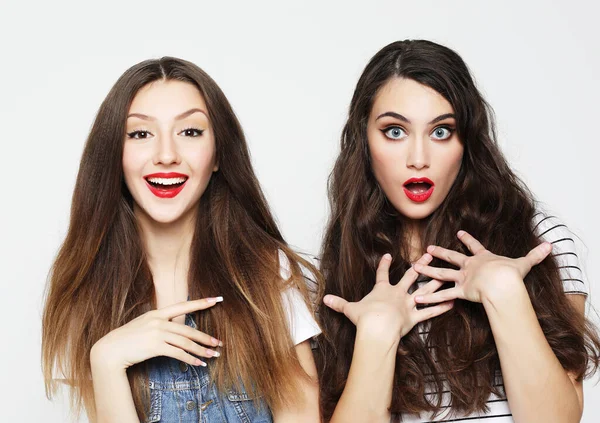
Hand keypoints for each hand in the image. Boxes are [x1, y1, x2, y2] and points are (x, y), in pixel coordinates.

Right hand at [90, 298, 222, 371]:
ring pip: (185, 342)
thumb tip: (173, 327)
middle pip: (188, 329)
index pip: (183, 305)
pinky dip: (190, 359)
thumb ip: (158, 323)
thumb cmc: (127, 339)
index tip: (215, 299)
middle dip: (205, 337)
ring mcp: (157, 333)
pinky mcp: (155, 347)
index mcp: (157, 313)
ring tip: (212, 355)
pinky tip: (198, 363)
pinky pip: (178, 353)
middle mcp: (159, 321)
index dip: (200, 303)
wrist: (110, 350)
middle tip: (218, 343)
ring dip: (201, 350)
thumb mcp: (143, 324)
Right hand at [323, 253, 454, 341]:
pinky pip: (430, 312)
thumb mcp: (349, 309)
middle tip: (428, 256)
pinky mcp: (415, 318)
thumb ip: (339, 303)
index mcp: (382, 290)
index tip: (387, 255)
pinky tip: (452, 302)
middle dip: (420, 266)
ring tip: (447, 275)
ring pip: (425, 291)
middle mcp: (397, 294)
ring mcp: (408, 305)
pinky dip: (441, 308)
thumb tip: (324, 300)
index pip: (382, 274)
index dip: (384, 265)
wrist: (377, 328)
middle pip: (411, 276)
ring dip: (436, 282)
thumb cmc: (364, 318)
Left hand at [413, 231, 551, 304]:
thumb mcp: (524, 262)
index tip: (460, 233)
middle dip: (439, 253)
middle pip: (451, 257)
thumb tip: (550, 246)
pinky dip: (430, 297)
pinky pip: (442, 295)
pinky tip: (417, 297)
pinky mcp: (460, 291)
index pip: (474, 246)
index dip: (467, 239)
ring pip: (441, 273)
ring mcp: (463, 278)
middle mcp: (469, 266)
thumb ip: (535, 255)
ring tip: (414, 268)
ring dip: (427, 271)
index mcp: (482, 258)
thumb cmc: (512, 274)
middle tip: (428, 248)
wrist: (503, 283)